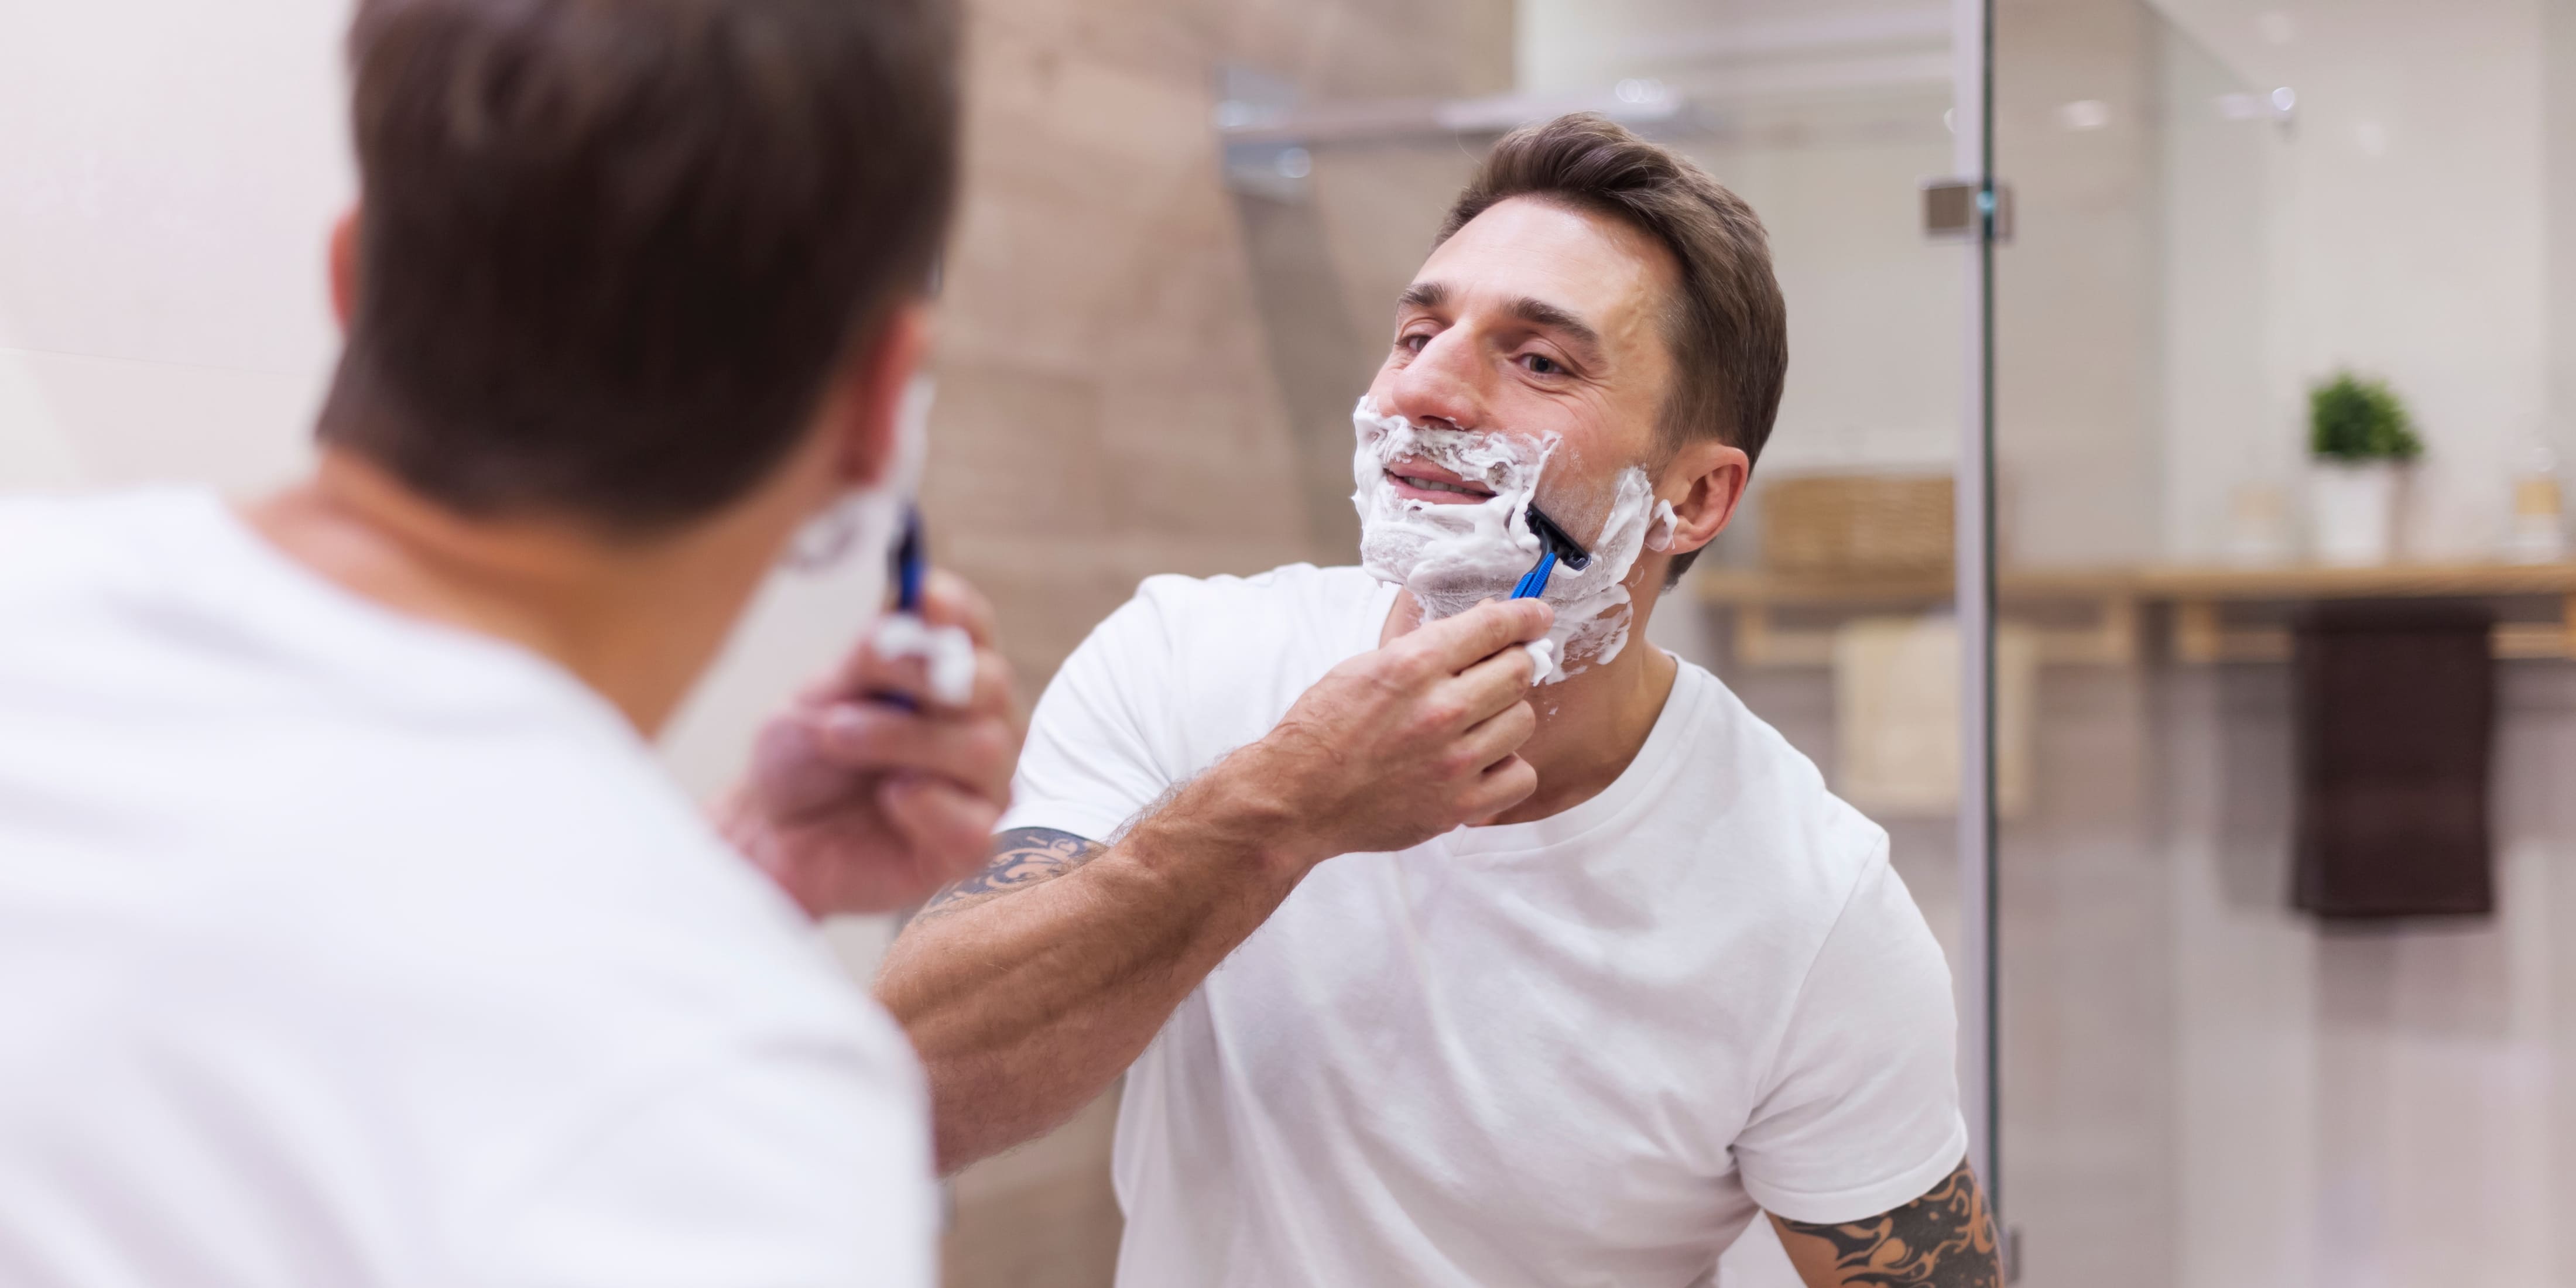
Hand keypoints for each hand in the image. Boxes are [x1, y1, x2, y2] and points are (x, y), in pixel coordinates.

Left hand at [717, 570, 1022, 917]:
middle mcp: (981, 727)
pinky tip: (888, 801)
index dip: (957, 610)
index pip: (977, 629)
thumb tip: (914, 610)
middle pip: (991, 684)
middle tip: (847, 697)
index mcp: (951, 678)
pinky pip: (976, 826)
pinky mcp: (968, 850)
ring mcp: (981, 789)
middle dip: (919, 679)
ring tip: (838, 740)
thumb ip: (873, 655)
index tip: (923, 594)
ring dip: (902, 738)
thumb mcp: (826, 691)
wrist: (769, 831)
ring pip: (984, 749)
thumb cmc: (806, 757)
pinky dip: (928, 806)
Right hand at [1231, 597, 1551, 868]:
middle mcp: (1438, 710)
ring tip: (1476, 723)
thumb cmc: (1323, 730)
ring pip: (1523, 721)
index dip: (1524, 616)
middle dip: (1511, 665)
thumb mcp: (1364, 667)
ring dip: (1505, 716)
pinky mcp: (1459, 806)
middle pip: (1517, 672)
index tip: (1536, 617)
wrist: (1296, 798)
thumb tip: (1482, 624)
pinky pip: (1521, 776)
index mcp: (1412, 666)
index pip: (1493, 627)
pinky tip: (1481, 763)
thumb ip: (1426, 648)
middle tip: (1496, 672)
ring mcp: (1453, 762)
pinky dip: (1507, 768)